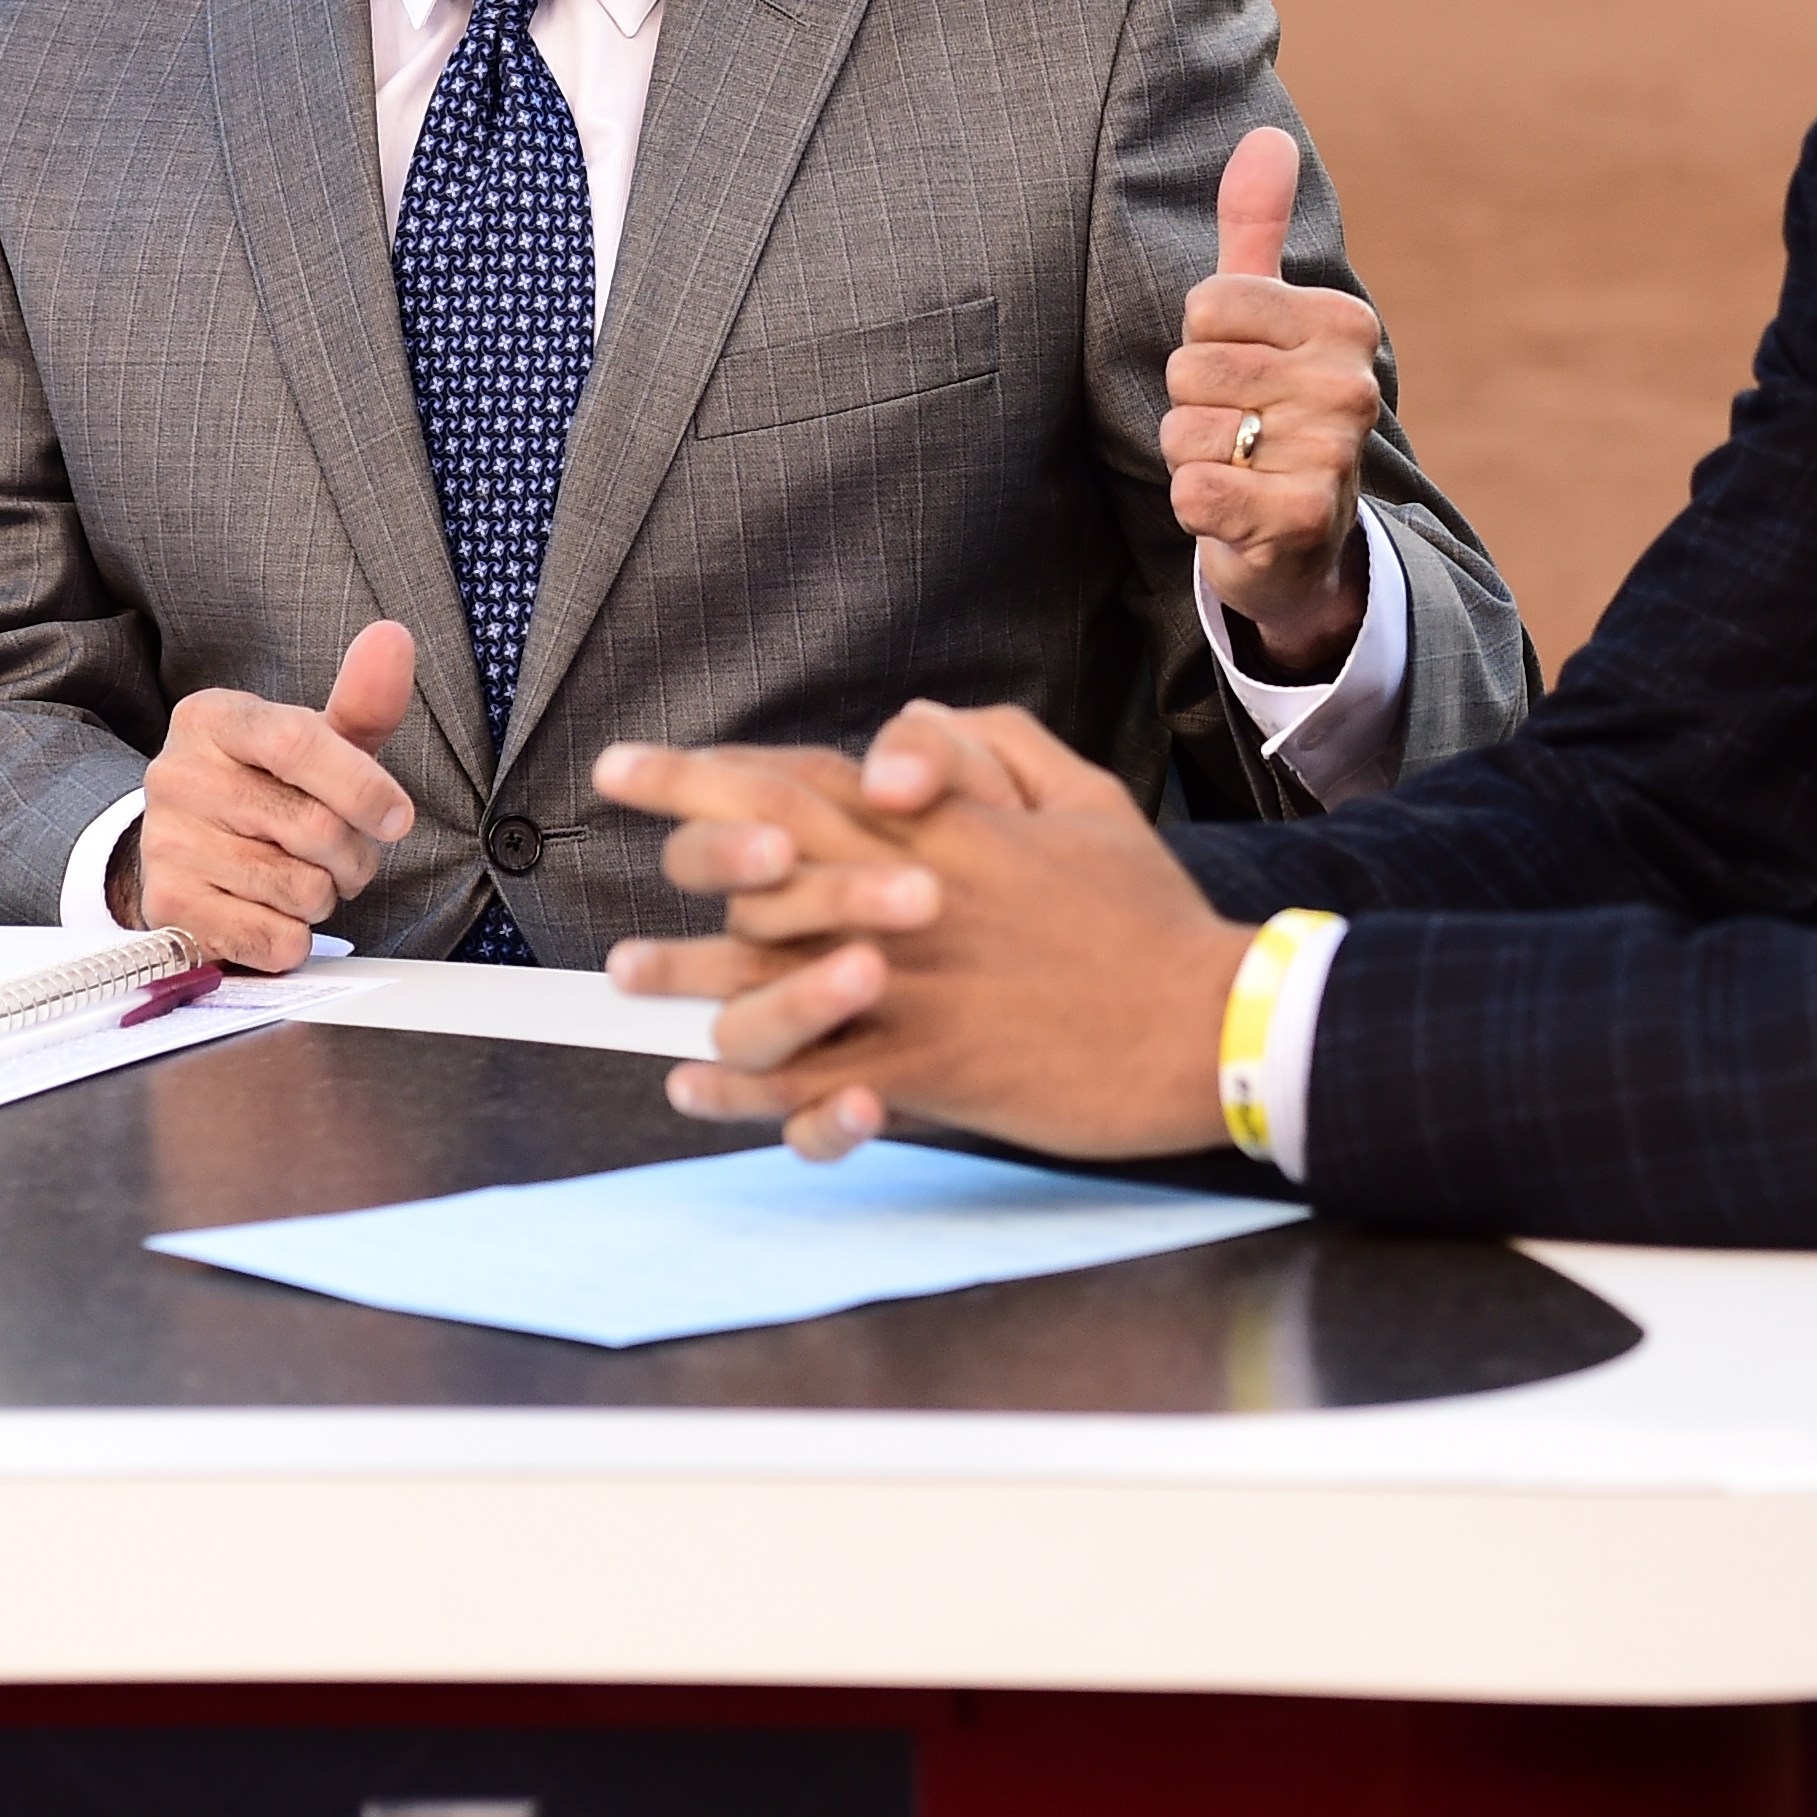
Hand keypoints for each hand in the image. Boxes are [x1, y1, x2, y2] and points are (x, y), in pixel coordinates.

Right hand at [122, 619, 418, 970]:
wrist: (185, 847)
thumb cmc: (267, 785)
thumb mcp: (315, 739)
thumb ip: (362, 699)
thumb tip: (394, 636)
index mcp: (212, 718)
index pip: (298, 744)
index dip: (363, 787)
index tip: (398, 818)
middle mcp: (176, 775)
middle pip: (311, 827)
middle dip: (356, 855)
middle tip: (349, 856)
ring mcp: (166, 843)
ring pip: (298, 889)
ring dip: (327, 895)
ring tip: (307, 878)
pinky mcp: (168, 907)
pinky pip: (270, 937)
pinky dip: (294, 937)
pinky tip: (276, 912)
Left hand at [596, 702, 1249, 1162]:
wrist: (1208, 1023)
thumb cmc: (1150, 915)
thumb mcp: (1090, 798)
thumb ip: (997, 747)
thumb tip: (908, 728)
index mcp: (947, 831)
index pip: (801, 783)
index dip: (703, 775)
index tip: (628, 766)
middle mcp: (912, 901)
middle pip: (765, 863)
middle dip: (677, 850)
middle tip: (608, 853)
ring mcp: (915, 989)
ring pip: (769, 976)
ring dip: (688, 972)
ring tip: (629, 971)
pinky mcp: (929, 1069)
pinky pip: (811, 1080)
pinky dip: (746, 1088)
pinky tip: (695, 1083)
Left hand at [1174, 124, 1384, 678]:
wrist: (1301, 538)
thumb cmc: (1273, 409)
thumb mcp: (1264, 315)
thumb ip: (1255, 227)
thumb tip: (1266, 134)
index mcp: (1343, 322)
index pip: (1208, 302)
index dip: (1202, 343)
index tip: (1243, 372)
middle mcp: (1349, 384)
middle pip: (1190, 367)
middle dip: (1194, 404)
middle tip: (1239, 429)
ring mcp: (1331, 454)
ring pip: (1185, 431)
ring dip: (1194, 457)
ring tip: (1240, 468)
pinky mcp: (1300, 519)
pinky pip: (1194, 492)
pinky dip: (1196, 506)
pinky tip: (1236, 511)